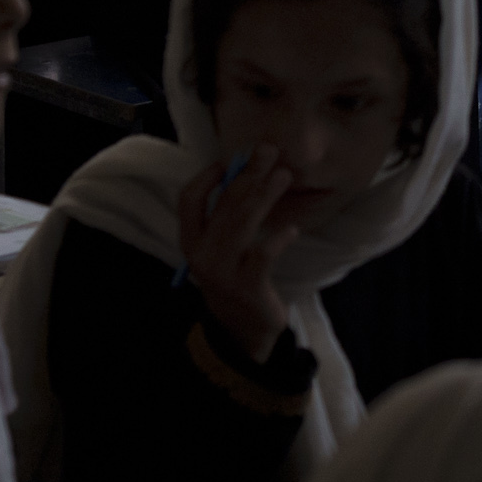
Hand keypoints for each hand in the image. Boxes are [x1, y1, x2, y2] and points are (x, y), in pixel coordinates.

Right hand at [177, 149, 311, 358]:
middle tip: (269, 151)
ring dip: (265, 195)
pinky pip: (263, 255)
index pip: (188, 200)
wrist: (241, 330)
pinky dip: (279, 238)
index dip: (206, 176)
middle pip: (224, 205)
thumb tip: (248, 170)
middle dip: (248, 174)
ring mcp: (223, 271)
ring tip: (283, 176)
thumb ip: (227, 216)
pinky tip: (293, 230)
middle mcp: (202, 254)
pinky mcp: (247, 287)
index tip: (230, 159)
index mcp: (191, 241)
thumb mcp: (222, 248)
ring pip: (243, 224)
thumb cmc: (234, 277)